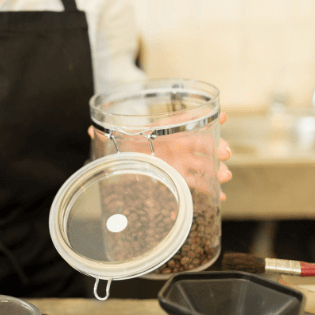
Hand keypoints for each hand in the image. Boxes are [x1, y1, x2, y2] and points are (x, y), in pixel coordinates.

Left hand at [88, 112, 232, 199]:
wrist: (125, 158)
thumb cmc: (125, 143)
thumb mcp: (116, 138)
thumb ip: (105, 134)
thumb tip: (90, 131)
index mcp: (168, 131)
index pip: (190, 121)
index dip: (207, 117)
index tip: (223, 115)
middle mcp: (178, 146)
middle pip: (205, 145)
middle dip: (218, 147)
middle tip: (224, 153)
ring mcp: (181, 163)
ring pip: (206, 165)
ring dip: (218, 170)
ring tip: (224, 177)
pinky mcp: (179, 179)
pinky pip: (198, 185)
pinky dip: (210, 192)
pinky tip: (219, 199)